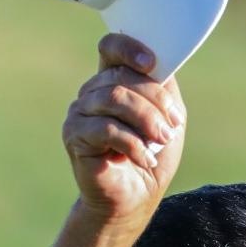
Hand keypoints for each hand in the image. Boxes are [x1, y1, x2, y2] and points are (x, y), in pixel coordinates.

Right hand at [62, 34, 185, 225]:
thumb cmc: (150, 155)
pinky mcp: (74, 136)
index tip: (151, 64)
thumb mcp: (168, 117)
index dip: (129, 48)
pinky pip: (106, 129)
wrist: (134, 198)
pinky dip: (132, 144)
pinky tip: (145, 158)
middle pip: (121, 77)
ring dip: (146, 120)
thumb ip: (164, 88)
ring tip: (161, 140)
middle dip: (154, 101)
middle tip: (171, 127)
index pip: (111, 48)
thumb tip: (161, 65)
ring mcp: (79, 112)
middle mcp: (91, 92)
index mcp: (112, 80)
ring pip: (114, 99)